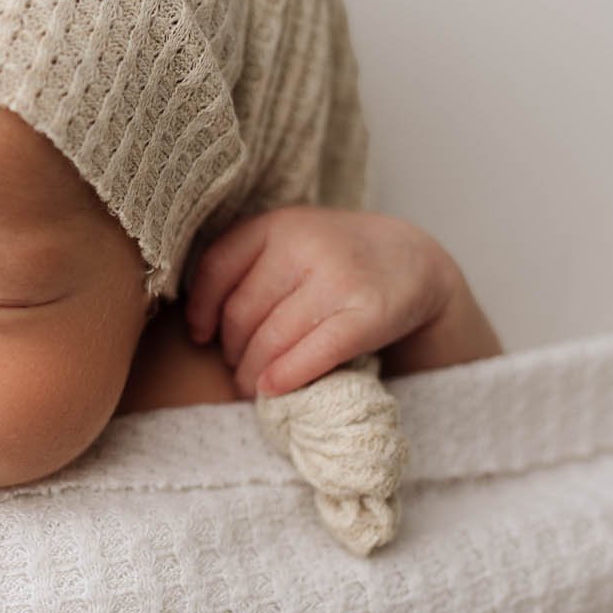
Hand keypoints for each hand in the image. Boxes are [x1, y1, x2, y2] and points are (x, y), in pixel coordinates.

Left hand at [182, 207, 452, 399]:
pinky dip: (286, 377)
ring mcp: (338, 278)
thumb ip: (249, 266)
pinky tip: (273, 389)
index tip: (201, 336)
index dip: (201, 309)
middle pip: (241, 313)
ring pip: (271, 339)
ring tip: (251, 386)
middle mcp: (306, 244)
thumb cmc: (338, 259)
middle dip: (232, 351)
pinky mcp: (368, 314)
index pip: (217, 269)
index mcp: (279, 223)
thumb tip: (198, 325)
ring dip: (252, 373)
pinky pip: (312, 354)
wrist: (414, 262)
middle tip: (235, 370)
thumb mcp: (293, 241)